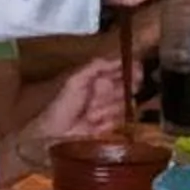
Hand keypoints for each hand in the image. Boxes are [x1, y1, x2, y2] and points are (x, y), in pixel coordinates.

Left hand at [15, 55, 127, 171]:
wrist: (53, 131)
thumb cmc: (61, 103)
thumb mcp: (75, 80)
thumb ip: (96, 66)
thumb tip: (119, 58)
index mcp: (102, 76)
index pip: (127, 69)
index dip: (133, 71)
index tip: (136, 75)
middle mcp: (110, 91)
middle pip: (130, 87)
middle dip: (114, 94)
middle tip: (95, 99)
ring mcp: (112, 108)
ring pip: (125, 105)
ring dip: (106, 110)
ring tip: (89, 114)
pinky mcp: (112, 125)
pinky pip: (120, 122)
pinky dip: (106, 123)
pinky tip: (92, 125)